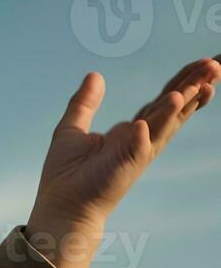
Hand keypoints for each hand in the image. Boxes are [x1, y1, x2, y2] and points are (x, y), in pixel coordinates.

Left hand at [24, 56, 220, 267]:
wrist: (62, 204)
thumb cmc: (67, 173)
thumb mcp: (73, 127)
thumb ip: (85, 102)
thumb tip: (95, 75)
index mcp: (132, 130)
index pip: (163, 101)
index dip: (184, 82)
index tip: (205, 63)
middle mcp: (142, 139)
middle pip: (174, 107)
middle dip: (196, 85)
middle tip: (217, 64)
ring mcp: (138, 151)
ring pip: (167, 121)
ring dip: (186, 101)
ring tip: (205, 82)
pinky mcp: (128, 161)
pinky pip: (143, 139)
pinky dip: (155, 124)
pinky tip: (166, 105)